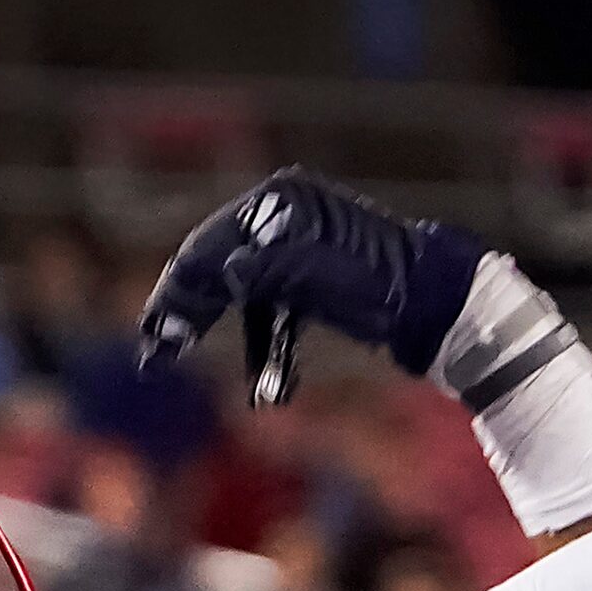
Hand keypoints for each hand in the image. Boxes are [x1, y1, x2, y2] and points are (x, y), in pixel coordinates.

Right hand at [138, 168, 487, 406]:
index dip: (176, 292)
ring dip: (234, 338)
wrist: (437, 303)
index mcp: (278, 202)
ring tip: (218, 377)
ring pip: (242, 294)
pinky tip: (268, 387)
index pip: (206, 247)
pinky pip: (272, 309)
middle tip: (158, 355)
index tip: (154, 334)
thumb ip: (265, 271)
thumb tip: (225, 275)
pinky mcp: (312, 276)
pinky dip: (266, 344)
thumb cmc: (381, 285)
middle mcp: (282, 215)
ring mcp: (296, 244)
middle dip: (190, 313)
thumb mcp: (316, 276)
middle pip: (216, 267)